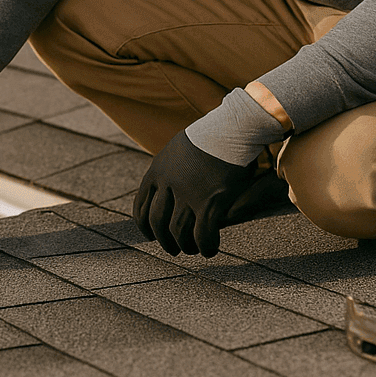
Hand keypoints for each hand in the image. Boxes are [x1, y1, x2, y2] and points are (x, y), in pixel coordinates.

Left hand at [135, 130, 256, 256]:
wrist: (234, 126)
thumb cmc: (212, 135)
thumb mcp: (180, 148)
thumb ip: (169, 169)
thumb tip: (167, 187)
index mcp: (157, 169)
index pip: (141, 206)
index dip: (145, 227)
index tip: (151, 236)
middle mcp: (168, 183)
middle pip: (158, 223)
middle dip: (164, 241)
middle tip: (174, 249)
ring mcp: (188, 193)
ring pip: (178, 233)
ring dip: (186, 246)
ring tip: (194, 250)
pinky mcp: (210, 202)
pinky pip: (203, 235)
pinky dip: (206, 247)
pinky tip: (211, 249)